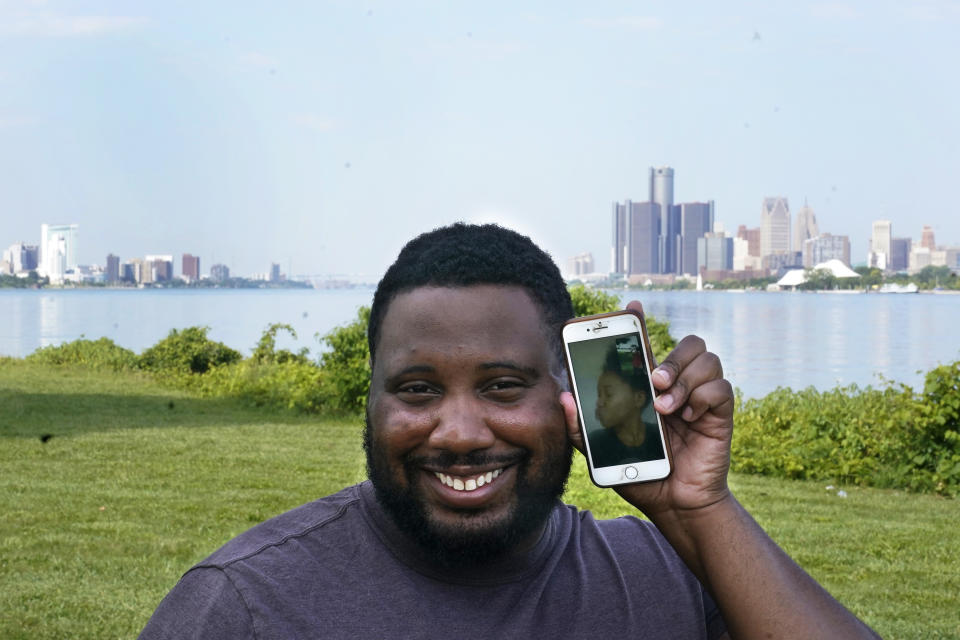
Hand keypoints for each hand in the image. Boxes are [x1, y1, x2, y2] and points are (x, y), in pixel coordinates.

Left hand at [560, 300, 734, 518]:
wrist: (673, 505)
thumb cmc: (640, 475)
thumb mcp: (602, 453)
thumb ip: (581, 428)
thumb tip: (564, 397)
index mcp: (649, 388)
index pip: (647, 346)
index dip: (641, 323)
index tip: (632, 307)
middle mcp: (678, 386)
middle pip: (689, 344)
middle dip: (671, 357)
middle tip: (656, 381)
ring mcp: (701, 398)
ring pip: (707, 360)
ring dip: (685, 379)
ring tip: (667, 406)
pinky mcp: (719, 414)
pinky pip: (721, 388)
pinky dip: (703, 397)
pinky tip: (689, 417)